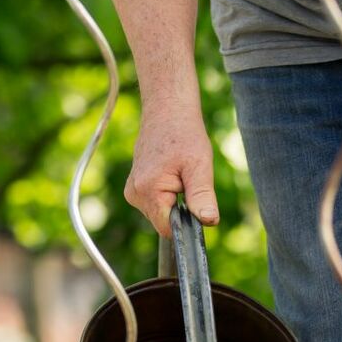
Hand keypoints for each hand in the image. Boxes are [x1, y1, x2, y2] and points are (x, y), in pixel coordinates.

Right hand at [123, 95, 218, 237]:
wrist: (168, 112)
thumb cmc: (184, 134)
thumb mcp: (199, 166)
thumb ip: (202, 196)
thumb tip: (209, 221)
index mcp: (148, 191)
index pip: (168, 230)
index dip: (185, 223)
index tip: (195, 205)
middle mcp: (134, 194)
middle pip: (164, 222)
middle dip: (180, 209)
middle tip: (188, 180)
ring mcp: (132, 191)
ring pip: (160, 214)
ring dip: (174, 201)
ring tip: (180, 174)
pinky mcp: (134, 187)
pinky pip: (155, 203)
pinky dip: (167, 195)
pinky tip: (172, 174)